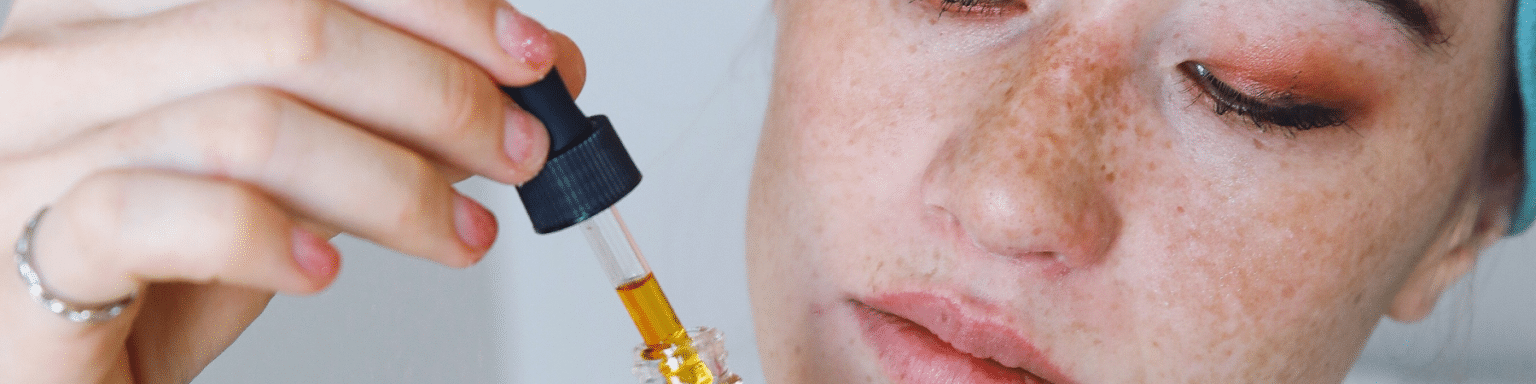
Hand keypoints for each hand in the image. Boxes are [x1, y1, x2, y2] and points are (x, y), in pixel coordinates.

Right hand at [0, 0, 583, 381]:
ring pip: (247, 120)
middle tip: (517, 150)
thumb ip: (377, 124)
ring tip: (459, 233)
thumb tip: (518, 82)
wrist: (37, 381)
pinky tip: (323, 271)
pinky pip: (159, 213)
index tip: (531, 58)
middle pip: (290, 26)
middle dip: (437, 89)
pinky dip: (267, 238)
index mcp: (119, 14)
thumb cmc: (141, 279)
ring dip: (391, 180)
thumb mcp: (282, 183)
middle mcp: (63, 58)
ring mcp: (27, 147)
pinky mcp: (21, 248)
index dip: (438, 9)